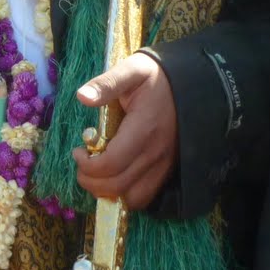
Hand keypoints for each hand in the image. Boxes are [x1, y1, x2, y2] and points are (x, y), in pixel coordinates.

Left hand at [71, 51, 177, 210]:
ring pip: (133, 199)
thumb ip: (106, 84)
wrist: (191, 83)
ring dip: (108, 193)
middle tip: (82, 163)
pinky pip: (146, 195)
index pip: (111, 164)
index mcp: (143, 130)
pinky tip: (115, 176)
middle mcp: (156, 154)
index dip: (87, 166)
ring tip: (96, 173)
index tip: (77, 151)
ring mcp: (164, 165)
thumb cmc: (155, 76)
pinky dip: (126, 194)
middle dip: (91, 182)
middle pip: (118, 187)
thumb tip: (82, 96)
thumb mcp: (130, 71)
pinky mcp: (168, 170)